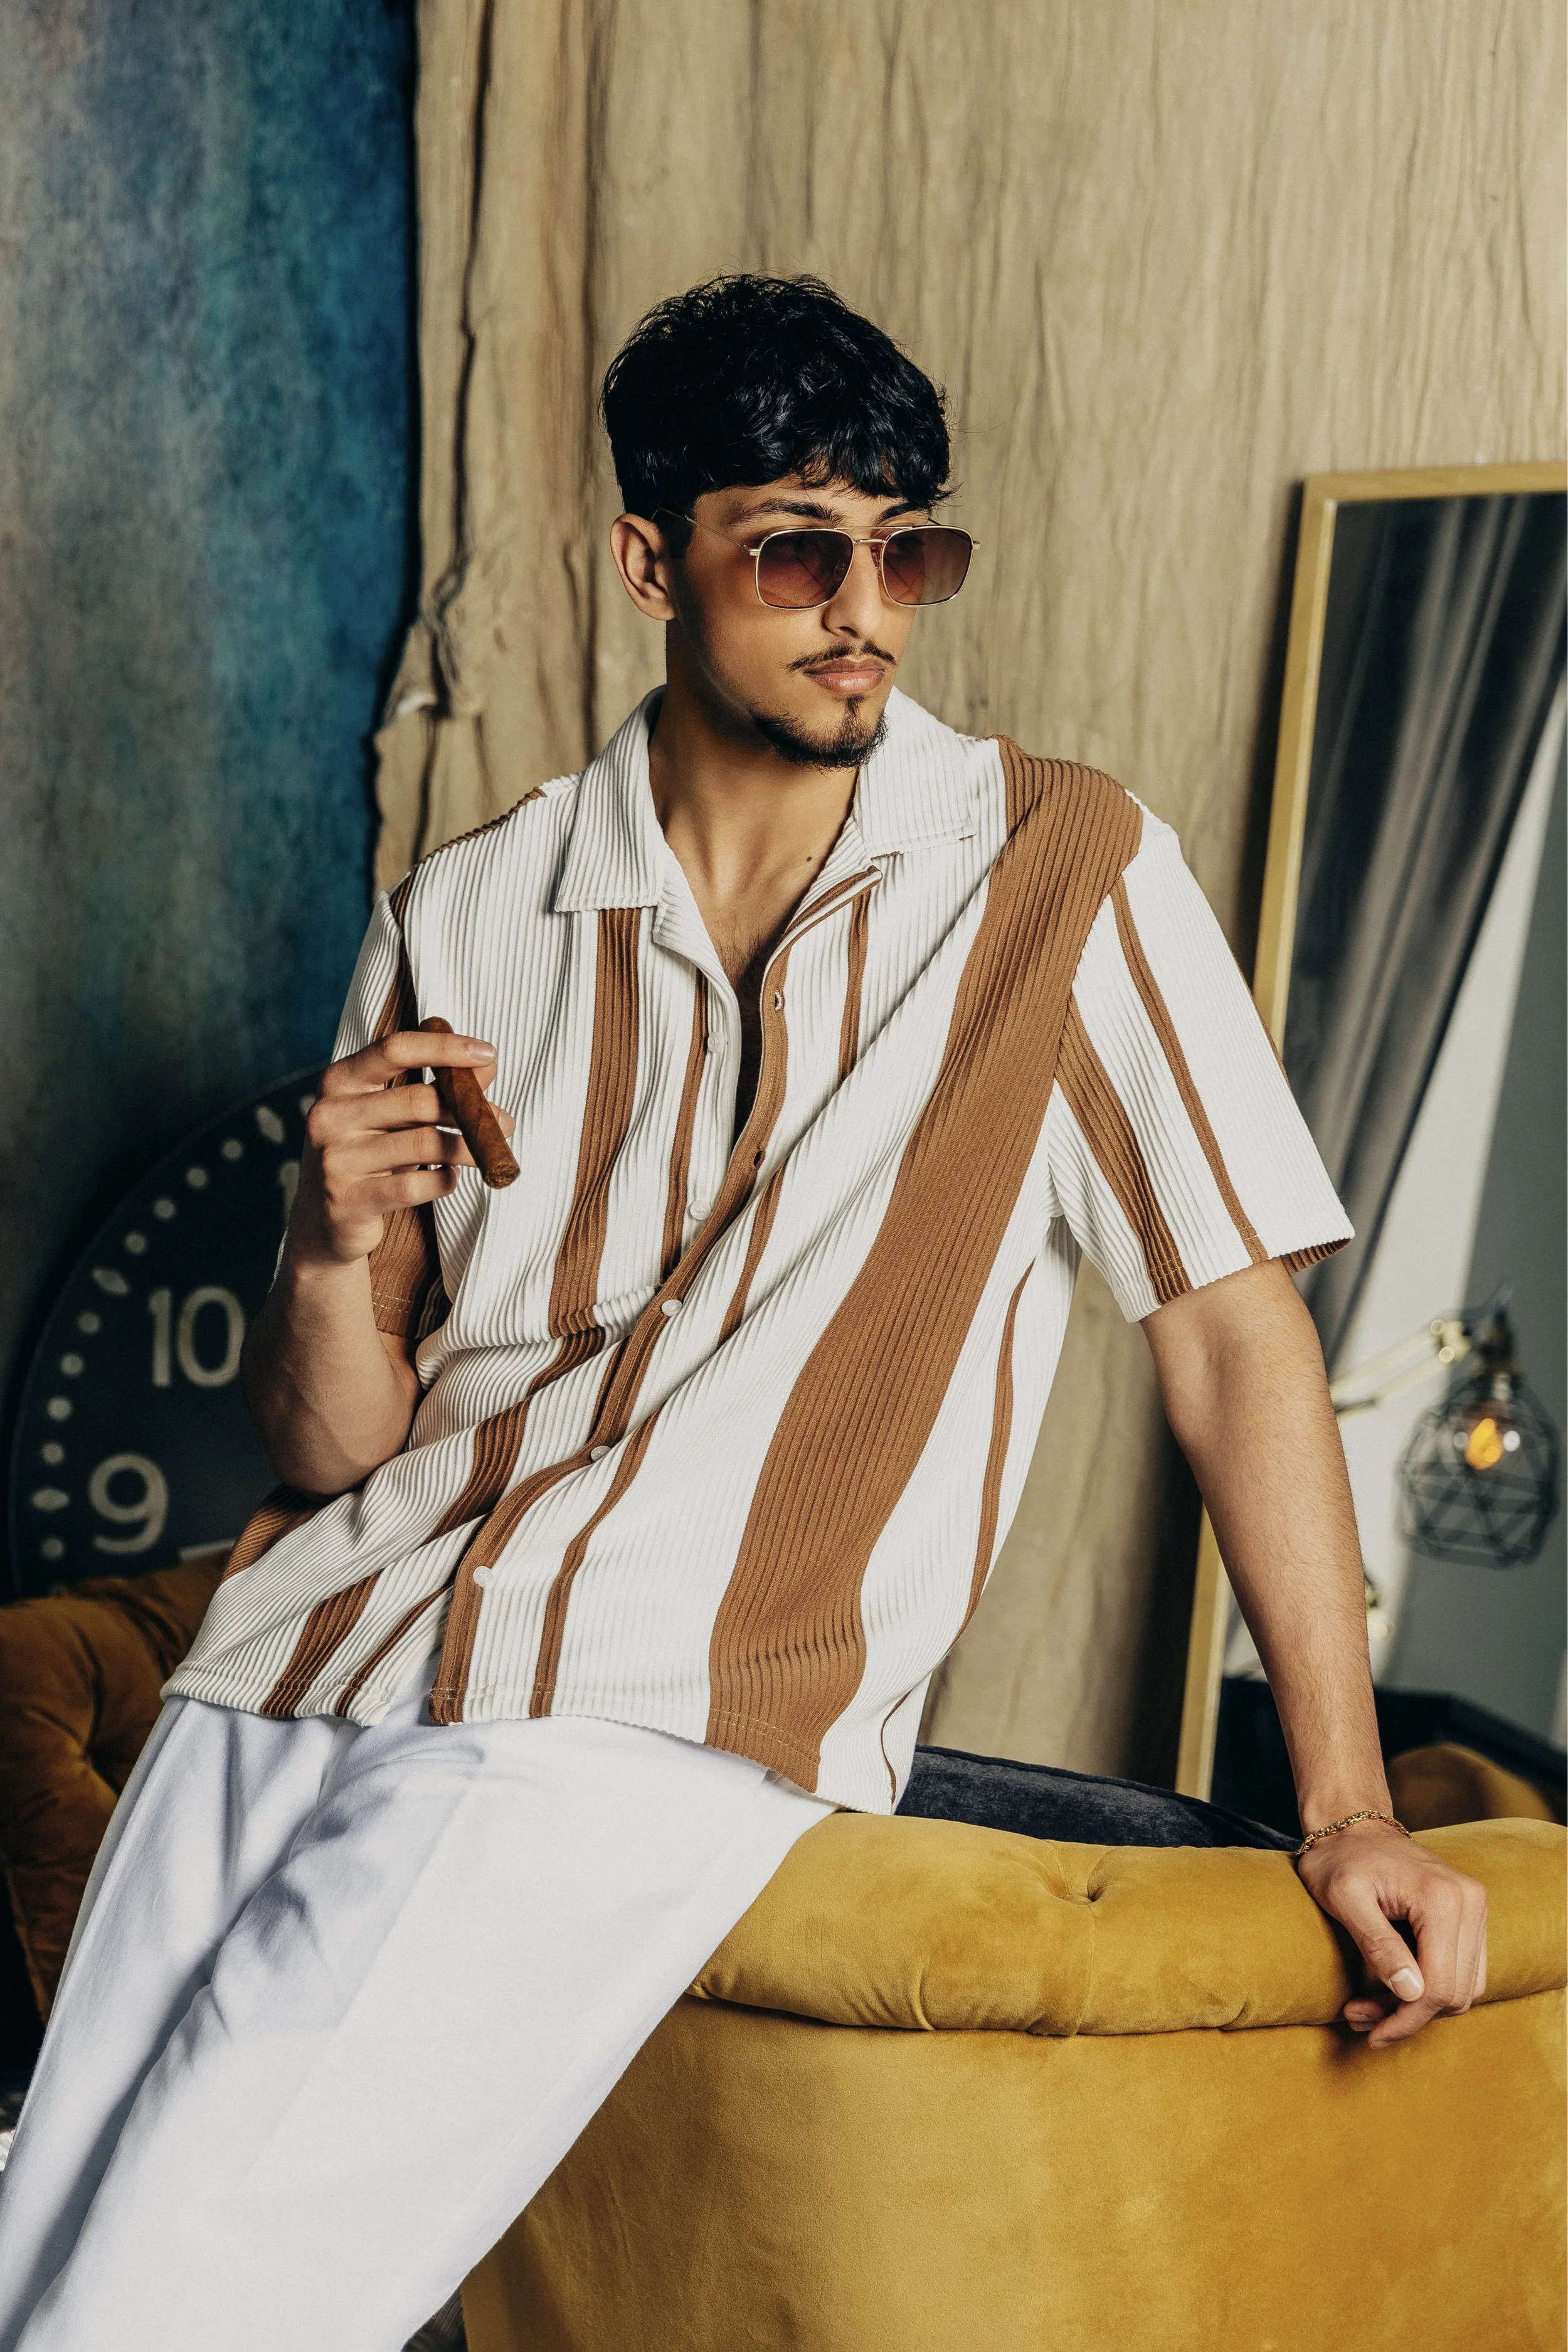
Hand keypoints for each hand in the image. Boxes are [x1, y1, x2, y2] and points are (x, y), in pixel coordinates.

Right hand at [288, 1031, 516, 1269]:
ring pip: (423, 1144)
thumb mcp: (393, 1116)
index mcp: (339, 1082)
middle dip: (471, 1110)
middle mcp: (330, 1115)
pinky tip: (449, 1180)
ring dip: (468, 1148)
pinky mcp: (347, 1200)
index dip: (444, 1048)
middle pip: (417, 1100)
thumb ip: (434, 1087)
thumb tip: (486, 1064)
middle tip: (505, 1123)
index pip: (394, 1049)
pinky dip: (444, 1182)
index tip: (487, 1053)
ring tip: (488, 1154)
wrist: (323, 1221)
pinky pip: (414, 1186)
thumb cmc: (368, 1157)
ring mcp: (335, 1159)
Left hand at [1295, 1819, 1487, 2045]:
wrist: (1353, 1827)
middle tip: (1359, 2018)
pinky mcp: (1471, 1918)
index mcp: (1442, 1898)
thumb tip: (1412, 1994)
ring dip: (1419, 2008)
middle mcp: (1471, 1903)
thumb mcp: (1344, 1899)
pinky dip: (1431, 1990)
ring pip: (1463, 1989)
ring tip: (1369, 2007)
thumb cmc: (1340, 1860)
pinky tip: (1393, 1990)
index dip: (1406, 2019)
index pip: (1439, 1986)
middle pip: (1455, 1993)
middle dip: (1408, 2016)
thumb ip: (1378, 1944)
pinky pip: (1464, 1973)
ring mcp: (1476, 1909)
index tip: (1369, 2032)